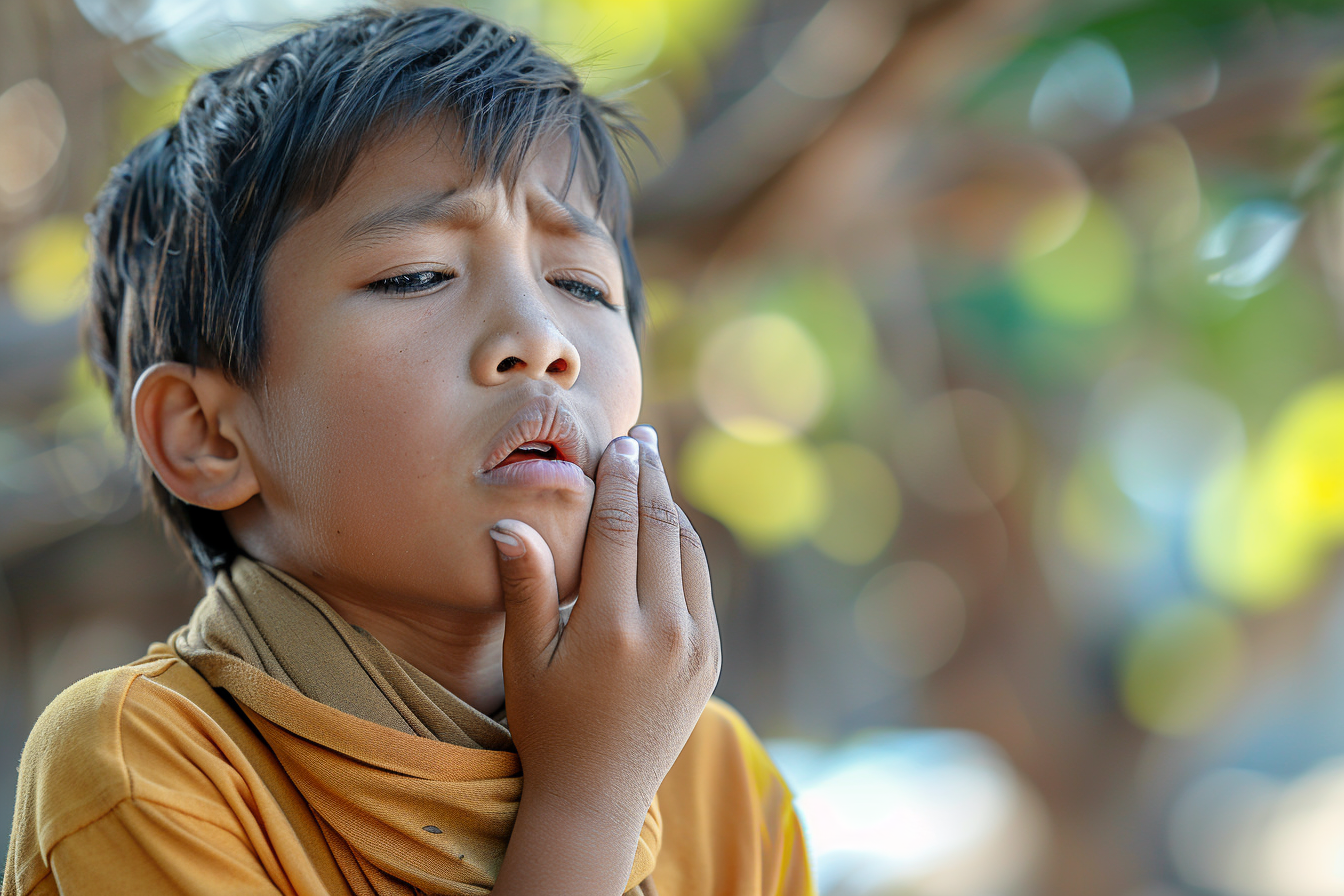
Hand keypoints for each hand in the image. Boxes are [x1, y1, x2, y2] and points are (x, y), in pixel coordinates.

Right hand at [490, 425, 720, 821]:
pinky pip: (701, 585)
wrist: (598, 795)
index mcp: (612, 628)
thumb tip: (508, 523)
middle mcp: (664, 632)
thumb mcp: (526, 660)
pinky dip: (685, 547)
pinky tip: (668, 526)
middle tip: (643, 438)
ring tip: (654, 472)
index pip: (622, 529)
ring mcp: (695, 646)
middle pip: (661, 529)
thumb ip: (526, 589)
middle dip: (652, 477)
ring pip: (688, 553)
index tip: (621, 441)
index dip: (621, 479)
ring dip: (672, 507)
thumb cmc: (548, 725)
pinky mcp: (710, 659)